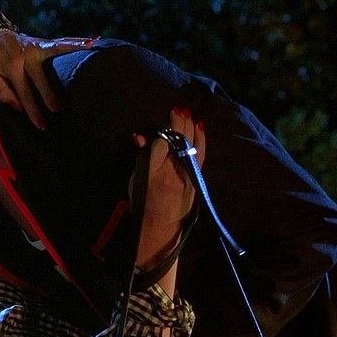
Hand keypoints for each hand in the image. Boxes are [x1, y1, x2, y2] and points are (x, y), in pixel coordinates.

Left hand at [0, 29, 95, 128]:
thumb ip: (4, 94)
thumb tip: (21, 108)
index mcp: (12, 66)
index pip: (24, 92)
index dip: (32, 110)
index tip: (41, 125)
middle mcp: (25, 55)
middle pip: (40, 76)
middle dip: (48, 94)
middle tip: (57, 110)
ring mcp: (36, 46)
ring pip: (57, 50)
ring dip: (74, 50)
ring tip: (91, 50)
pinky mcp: (43, 42)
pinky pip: (61, 42)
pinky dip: (76, 41)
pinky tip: (92, 41)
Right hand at [132, 107, 205, 270]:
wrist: (162, 227)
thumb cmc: (144, 204)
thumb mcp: (135, 181)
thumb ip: (140, 158)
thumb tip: (141, 137)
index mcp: (156, 173)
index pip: (162, 145)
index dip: (163, 133)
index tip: (163, 123)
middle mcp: (174, 172)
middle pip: (179, 141)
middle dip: (179, 124)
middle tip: (177, 110)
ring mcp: (188, 175)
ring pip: (192, 145)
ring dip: (190, 127)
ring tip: (187, 114)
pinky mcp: (197, 178)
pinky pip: (200, 153)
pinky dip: (200, 139)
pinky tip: (199, 127)